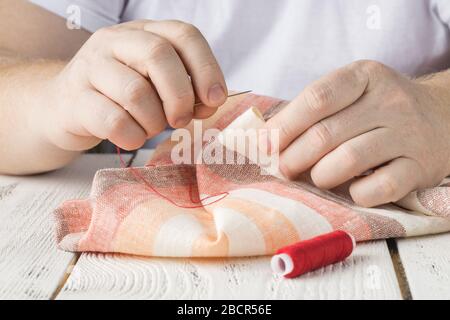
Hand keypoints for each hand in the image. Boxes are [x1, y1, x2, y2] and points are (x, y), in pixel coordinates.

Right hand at [41, 20, 226, 150]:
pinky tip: (132, 137)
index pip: (183, 35)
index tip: (215, 99)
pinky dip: (133, 137)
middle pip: (158, 55)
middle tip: (181, 120)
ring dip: (154, 121)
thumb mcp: (155, 84)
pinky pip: (114, 121)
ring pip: (136, 92)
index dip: (206, 68)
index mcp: (143, 33)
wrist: (64, 108)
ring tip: (151, 128)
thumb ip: (185, 88)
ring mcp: (90, 68)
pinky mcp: (75, 100)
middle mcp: (114, 42)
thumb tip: (210, 102)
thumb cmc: (120, 97)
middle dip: (180, 95)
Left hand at [265, 60, 449, 206]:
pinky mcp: (420, 167)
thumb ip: (313, 110)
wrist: (444, 118)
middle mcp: (389, 101)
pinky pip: (379, 187)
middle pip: (326, 133)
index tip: (264, 145)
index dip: (284, 125)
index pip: (316, 98)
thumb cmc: (381, 108)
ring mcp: (408, 134)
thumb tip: (266, 139)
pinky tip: (351, 189)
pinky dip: (356, 194)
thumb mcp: (352, 93)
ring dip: (320, 176)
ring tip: (315, 177)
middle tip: (283, 169)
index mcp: (365, 76)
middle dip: (293, 157)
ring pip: (348, 160)